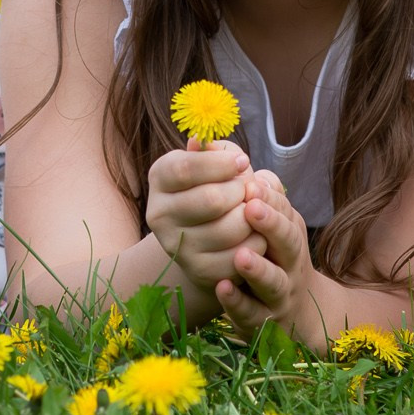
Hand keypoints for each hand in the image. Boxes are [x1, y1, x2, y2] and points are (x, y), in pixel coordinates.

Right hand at [144, 141, 258, 290]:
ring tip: (253, 210)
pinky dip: (255, 243)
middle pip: (210, 200)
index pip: (185, 169)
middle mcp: (158, 214)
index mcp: (159, 177)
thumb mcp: (216, 161)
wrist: (210, 231)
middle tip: (249, 190)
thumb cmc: (218, 184)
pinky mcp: (197, 270)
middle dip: (240, 192)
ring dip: (252, 218)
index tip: (243, 162)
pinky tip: (255, 233)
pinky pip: (236, 257)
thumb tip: (203, 144)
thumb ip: (215, 150)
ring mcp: (175, 245)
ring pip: (227, 230)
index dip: (221, 164)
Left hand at [213, 174, 324, 347]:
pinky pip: (251, 312)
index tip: (251, 183)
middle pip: (289, 243)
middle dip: (272, 225)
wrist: (297, 313)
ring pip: (273, 282)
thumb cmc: (274, 256)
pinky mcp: (261, 321)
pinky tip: (222, 288)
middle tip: (251, 208)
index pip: (286, 212)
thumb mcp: (272, 223)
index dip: (270, 199)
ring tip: (241, 255)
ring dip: (259, 269)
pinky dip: (237, 302)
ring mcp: (279, 294)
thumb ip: (253, 192)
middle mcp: (290, 263)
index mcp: (291, 234)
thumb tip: (223, 151)